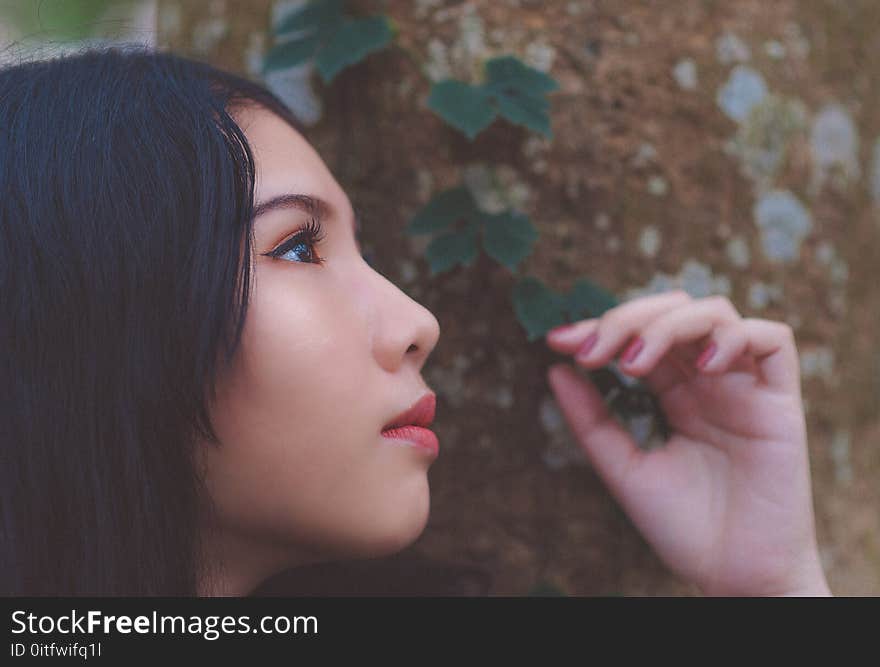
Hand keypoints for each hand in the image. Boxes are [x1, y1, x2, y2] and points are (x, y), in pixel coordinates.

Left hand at [544, 290, 830, 595]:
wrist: (731, 576)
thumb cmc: (682, 526)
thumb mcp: (622, 468)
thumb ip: (590, 419)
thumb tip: (554, 369)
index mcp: (673, 392)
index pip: (637, 335)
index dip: (599, 328)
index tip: (557, 342)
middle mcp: (708, 381)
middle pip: (672, 311)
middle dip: (626, 319)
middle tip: (590, 351)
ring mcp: (744, 387)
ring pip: (715, 313)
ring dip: (668, 325)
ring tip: (634, 364)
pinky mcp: (780, 402)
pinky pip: (773, 340)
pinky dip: (734, 337)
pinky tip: (701, 366)